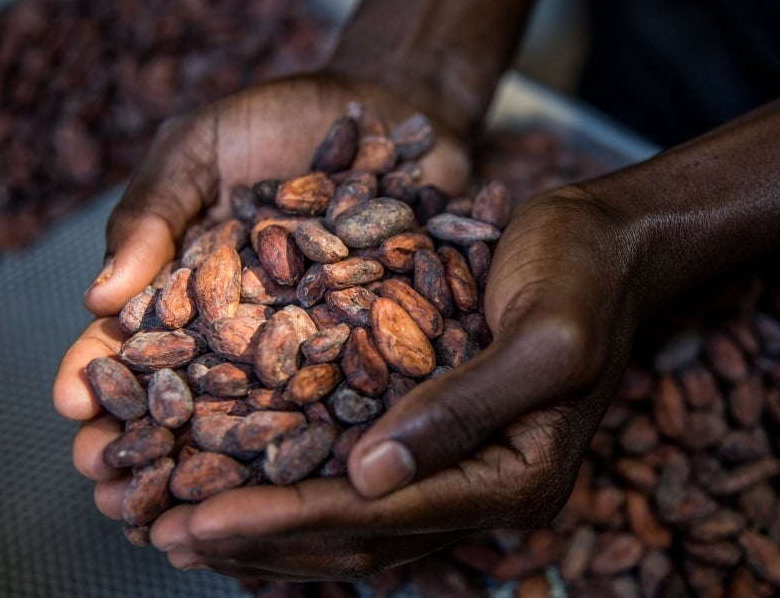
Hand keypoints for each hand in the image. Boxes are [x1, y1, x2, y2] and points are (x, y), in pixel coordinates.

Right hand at [51, 72, 468, 522]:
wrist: (382, 104)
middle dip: (155, 450)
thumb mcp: (199, 147)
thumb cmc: (278, 118)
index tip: (76, 414)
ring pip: (266, 418)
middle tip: (120, 498)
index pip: (135, 344)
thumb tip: (97, 297)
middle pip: (193, 400)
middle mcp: (247, 328)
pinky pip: (353, 394)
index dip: (100, 380)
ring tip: (198, 517)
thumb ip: (153, 211)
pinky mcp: (378, 343)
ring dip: (230, 471)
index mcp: (191, 288)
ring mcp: (312, 342)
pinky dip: (329, 438)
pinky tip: (309, 478)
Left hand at [136, 185, 644, 578]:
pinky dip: (304, 488)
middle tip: (170, 533)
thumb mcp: (544, 336)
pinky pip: (367, 480)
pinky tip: (252, 481)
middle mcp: (489, 486)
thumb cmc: (584, 275)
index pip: (386, 513)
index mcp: (518, 476)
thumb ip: (466, 408)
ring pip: (357, 520)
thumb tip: (370, 478)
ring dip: (274, 526)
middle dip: (264, 537)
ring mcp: (467, 466)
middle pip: (363, 533)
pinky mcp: (447, 435)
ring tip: (190, 526)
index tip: (203, 518)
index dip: (291, 518)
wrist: (609, 242)